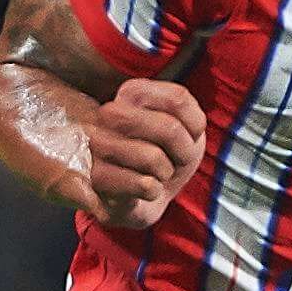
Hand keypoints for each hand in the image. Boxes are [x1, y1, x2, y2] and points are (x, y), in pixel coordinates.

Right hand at [83, 78, 208, 231]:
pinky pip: (144, 185)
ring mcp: (98, 145)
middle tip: (176, 160)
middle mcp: (109, 113)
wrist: (146, 198)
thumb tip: (172, 127)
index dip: (195, 126)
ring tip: (156, 174)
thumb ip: (185, 110)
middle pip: (169, 128)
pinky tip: (141, 188)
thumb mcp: (187, 127)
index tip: (188, 136)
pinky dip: (153, 192)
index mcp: (132, 92)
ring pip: (153, 158)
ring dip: (165, 173)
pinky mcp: (96, 177)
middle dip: (184, 151)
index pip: (178, 100)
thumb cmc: (167, 156)